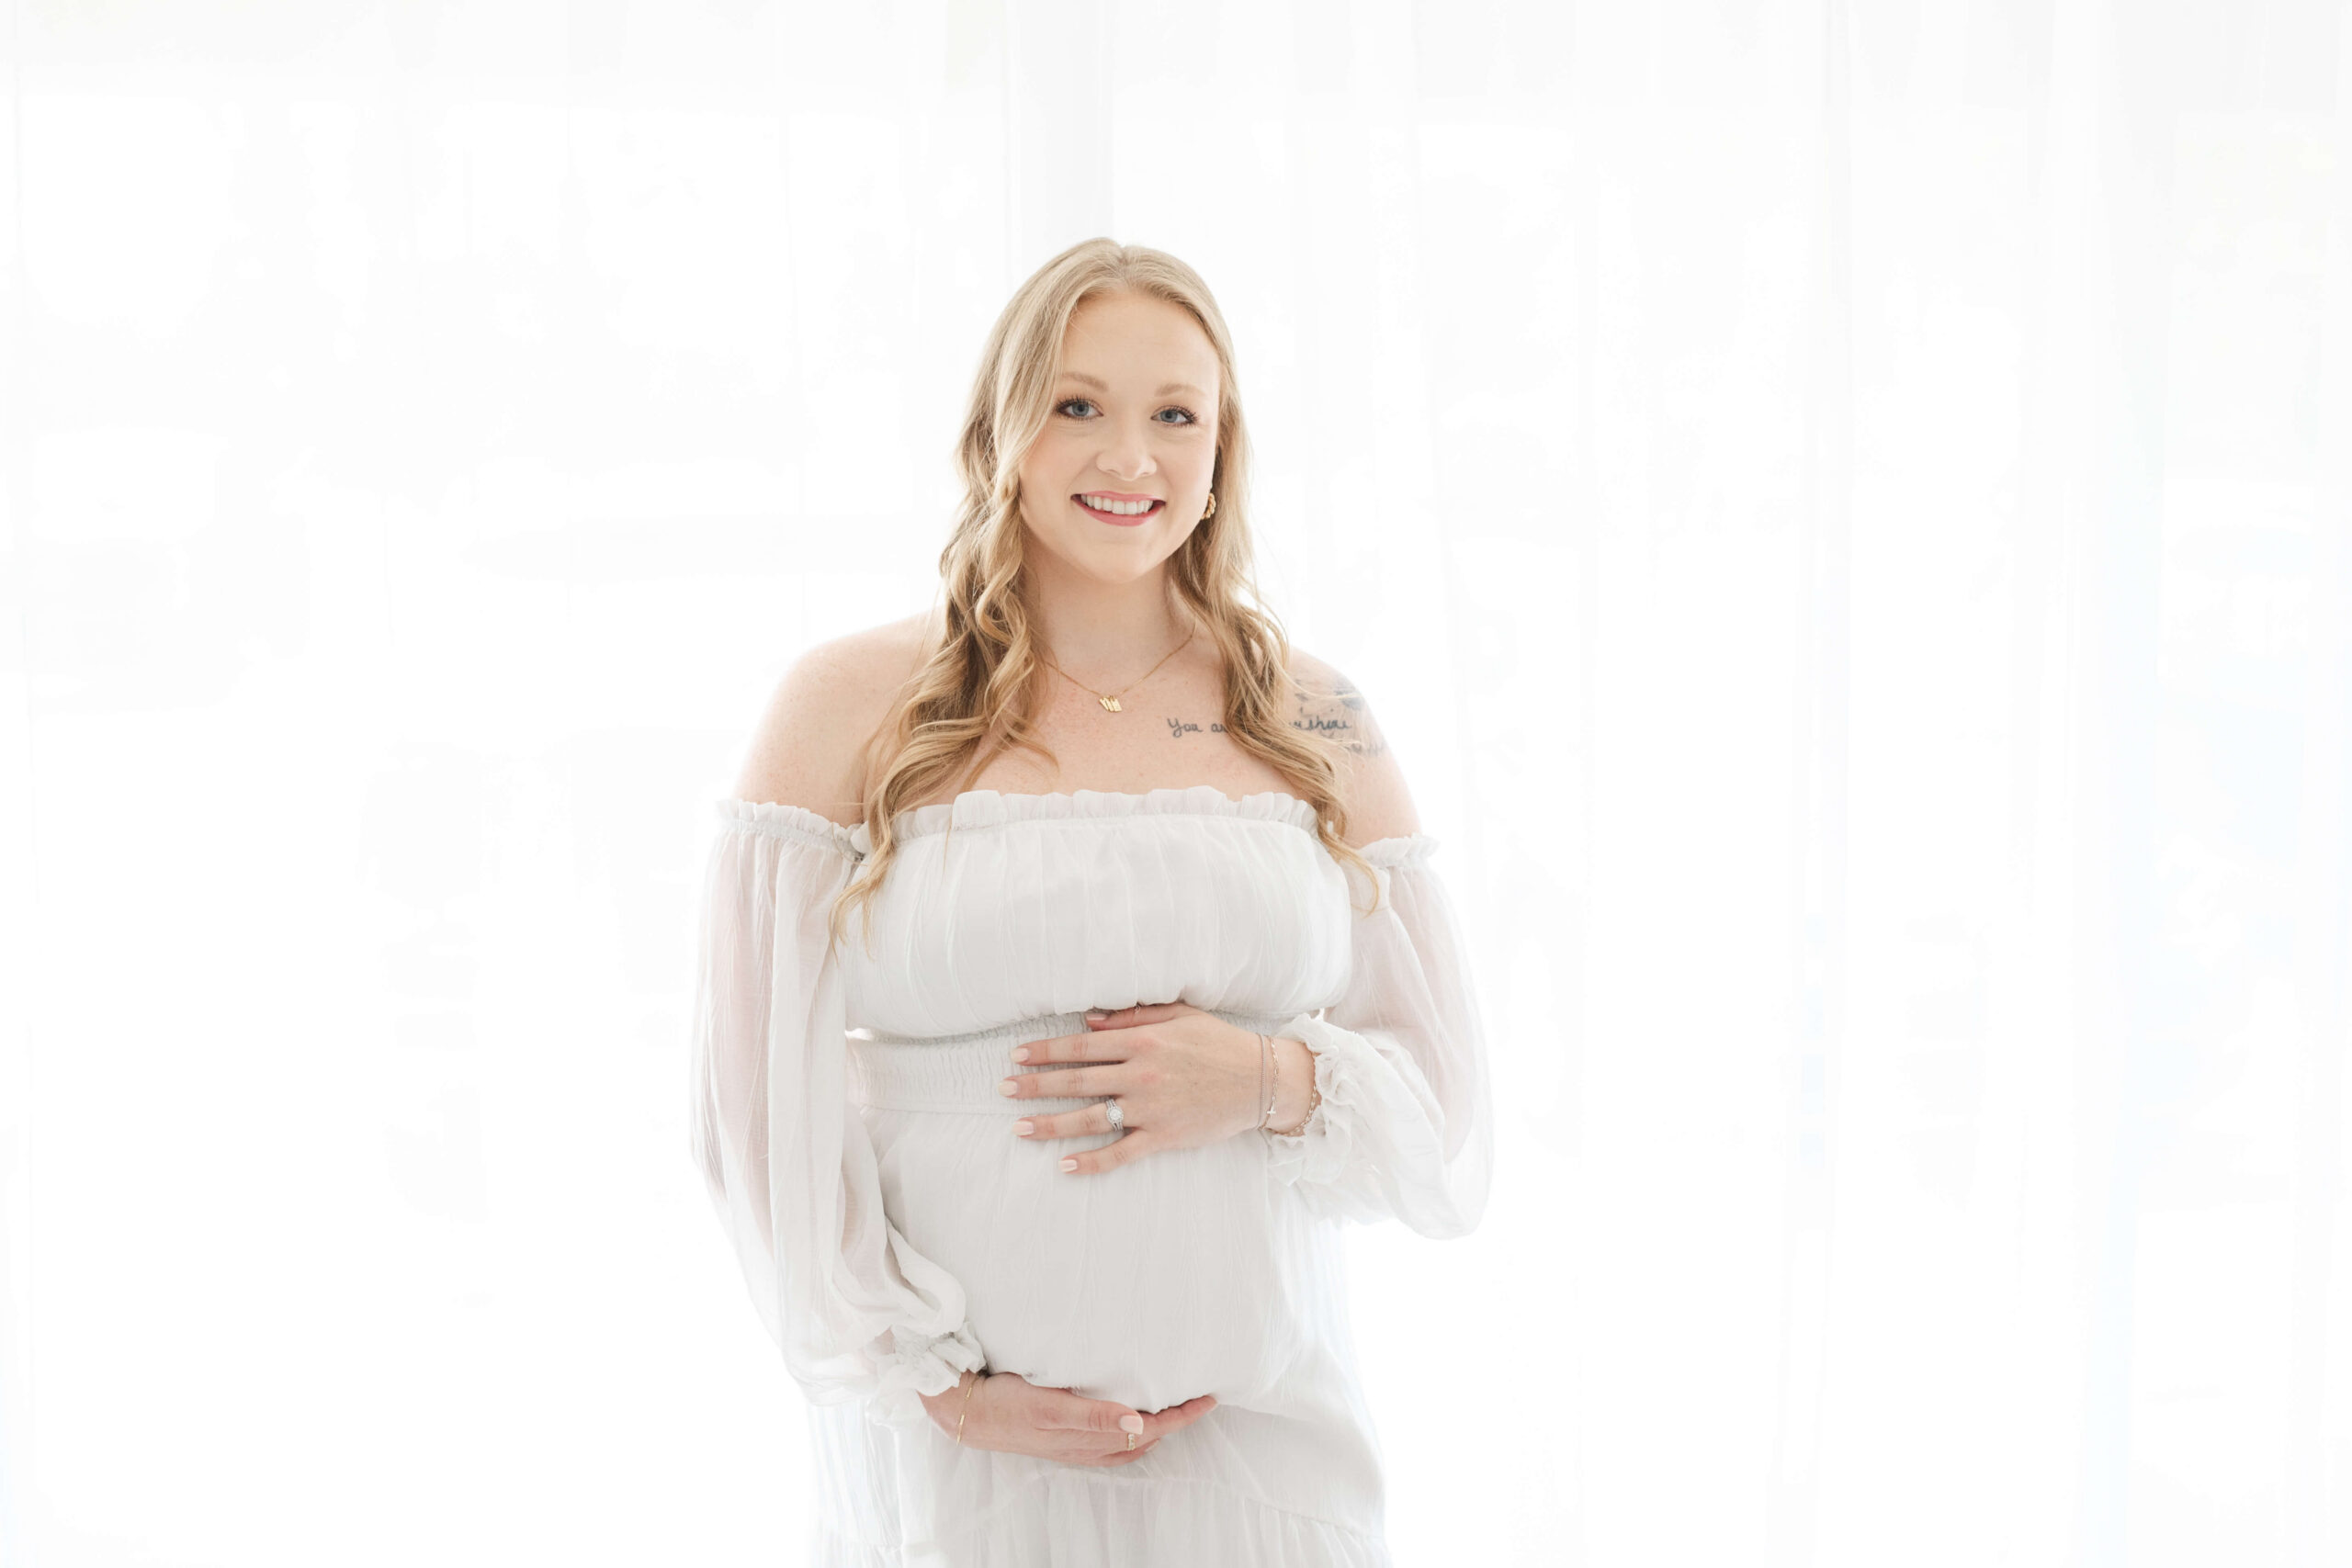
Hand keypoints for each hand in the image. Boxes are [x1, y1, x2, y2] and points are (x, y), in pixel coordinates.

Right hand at [919, 1370, 1217, 1465]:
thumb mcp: (1050, 1406)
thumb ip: (1094, 1415)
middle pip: (1146, 1437)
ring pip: (1129, 1439)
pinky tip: (1127, 1411)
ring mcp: (1074, 1442)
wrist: (965, 1411)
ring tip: (1174, 1403)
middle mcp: (1087, 1445)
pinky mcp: (1062, 1433)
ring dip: (1156, 1424)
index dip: (1183, 1416)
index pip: (1152, 1430)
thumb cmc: (1006, 1404)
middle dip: (1177, 1421)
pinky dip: (1130, 1426)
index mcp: (1090, 1438)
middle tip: (1201, 1397)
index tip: (1210, 1399)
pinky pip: (1109, 1437)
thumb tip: (1139, 1423)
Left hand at [1000, 1001, 1317, 1174]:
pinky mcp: (1163, 1137)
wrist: (1261, 1079)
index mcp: (1142, 1041)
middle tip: (1003, 1089)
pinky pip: (1120, 1153)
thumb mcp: (1178, 1015)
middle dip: (1035, 1086)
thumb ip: (1132, 1017)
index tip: (1016, 1055)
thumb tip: (1088, 1022)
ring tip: (1019, 1128)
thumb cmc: (1219, 1042)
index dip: (1045, 1051)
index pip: (1080, 1046)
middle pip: (1075, 1081)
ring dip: (1050, 1124)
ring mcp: (1150, 1108)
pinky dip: (1091, 1162)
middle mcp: (1140, 1074)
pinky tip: (1064, 1166)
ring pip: (1090, 1118)